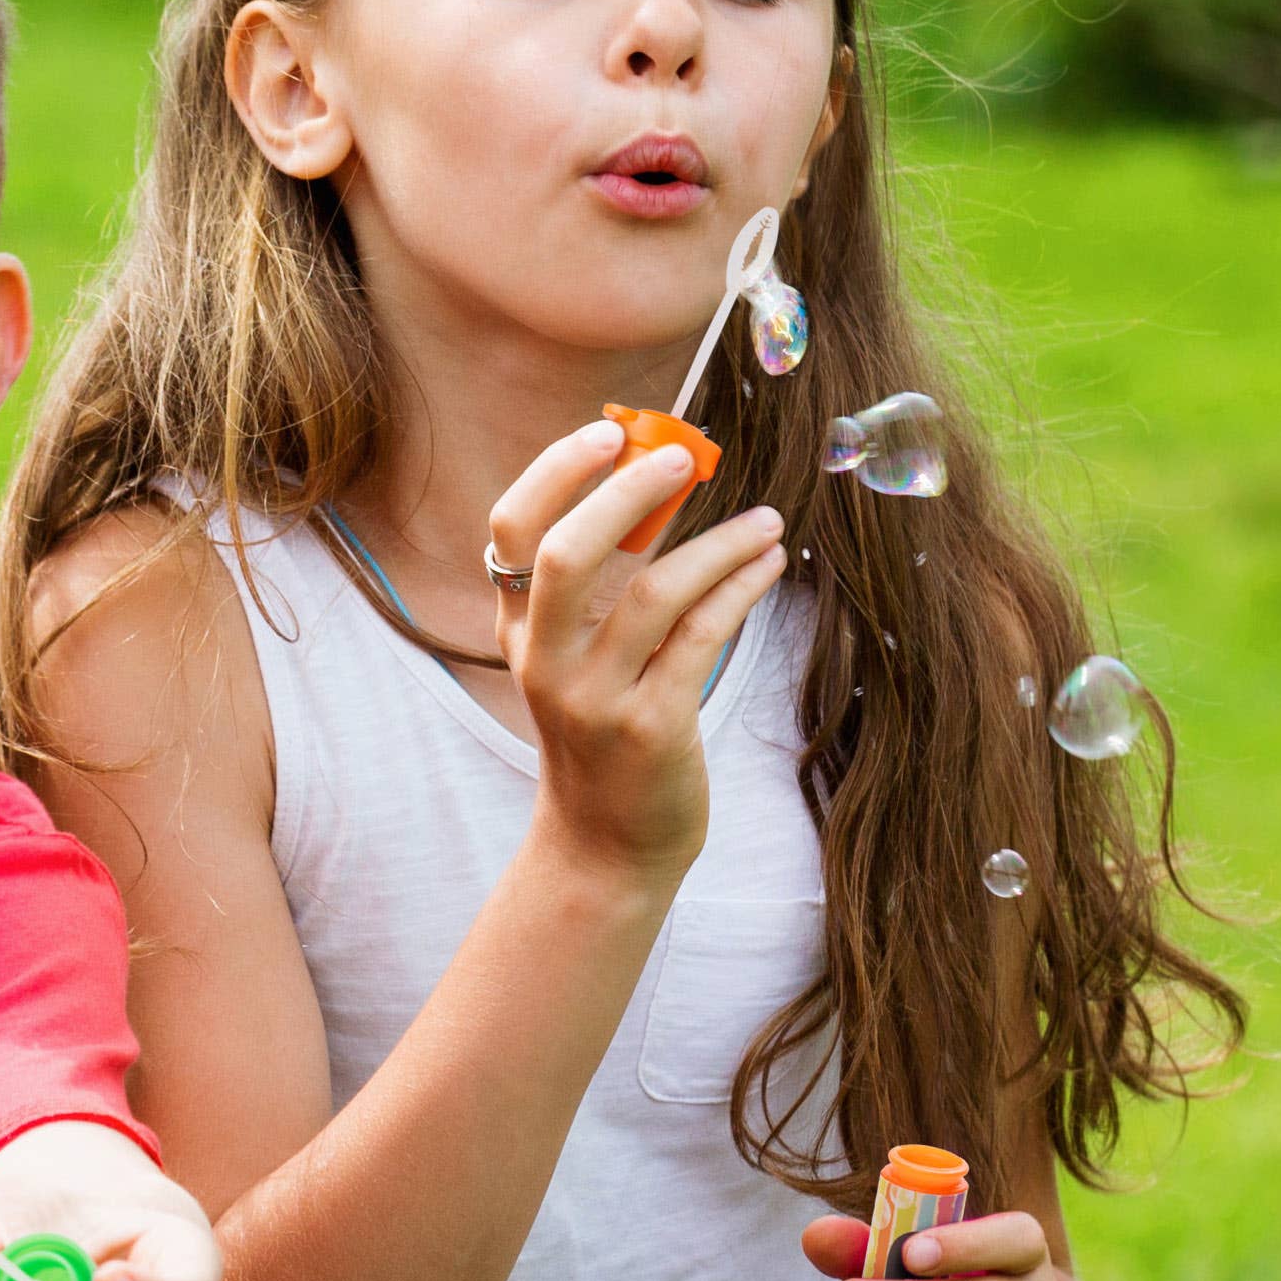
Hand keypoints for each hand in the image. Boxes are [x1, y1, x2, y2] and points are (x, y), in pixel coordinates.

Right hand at [487, 420, 785, 887]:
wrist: (606, 846)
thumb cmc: (603, 733)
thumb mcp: (575, 660)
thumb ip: (597, 584)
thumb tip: (652, 476)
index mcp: (518, 633)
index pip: (511, 531)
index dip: (556, 471)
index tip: (611, 434)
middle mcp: (545, 662)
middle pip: (568, 554)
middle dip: (629, 494)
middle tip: (685, 456)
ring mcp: (595, 699)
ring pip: (655, 594)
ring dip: (720, 544)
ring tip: (766, 520)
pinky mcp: (651, 728)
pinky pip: (703, 637)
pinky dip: (741, 588)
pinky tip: (769, 565)